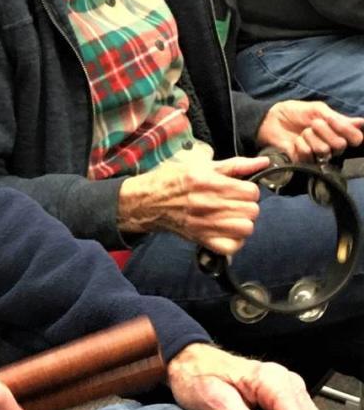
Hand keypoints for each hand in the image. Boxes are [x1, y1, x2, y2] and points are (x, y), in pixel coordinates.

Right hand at [118, 155, 267, 254]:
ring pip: (245, 228)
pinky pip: (231, 247)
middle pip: (251, 211)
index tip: (240, 190)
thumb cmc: (172, 180)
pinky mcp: (200, 238)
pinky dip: (234, 241)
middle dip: (248, 206)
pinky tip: (228, 232)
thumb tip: (263, 162)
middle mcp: (207, 203)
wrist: (146, 202)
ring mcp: (204, 223)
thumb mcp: (201, 165)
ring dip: (243, 223)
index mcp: (208, 182)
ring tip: (233, 218)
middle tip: (236, 204)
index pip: (251, 191)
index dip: (249, 190)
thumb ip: (235, 165)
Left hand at [257, 100, 363, 162]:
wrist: (272, 119)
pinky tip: (295, 141)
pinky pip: (308, 156)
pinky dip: (301, 145)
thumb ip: (338, 118)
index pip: (356, 138)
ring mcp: (317, 155)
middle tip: (313, 124)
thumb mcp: (318, 110)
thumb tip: (362, 122)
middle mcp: (331, 146)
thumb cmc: (296, 112)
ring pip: (325, 151)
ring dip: (312, 137)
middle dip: (325, 131)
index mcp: (338, 132)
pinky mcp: (303, 162)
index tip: (332, 120)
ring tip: (303, 132)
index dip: (347, 131)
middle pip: (340, 145)